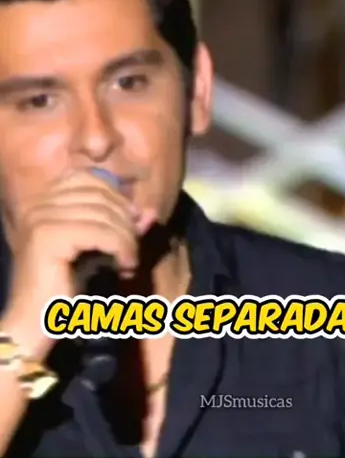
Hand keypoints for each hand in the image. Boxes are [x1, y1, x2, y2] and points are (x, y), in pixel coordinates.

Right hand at [1, 170, 155, 360]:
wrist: (35, 324)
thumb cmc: (66, 288)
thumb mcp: (100, 250)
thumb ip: (123, 228)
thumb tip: (149, 211)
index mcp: (45, 200)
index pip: (90, 179)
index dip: (117, 198)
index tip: (131, 225)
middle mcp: (38, 203)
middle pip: (100, 194)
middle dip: (125, 220)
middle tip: (133, 249)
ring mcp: (40, 218)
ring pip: (103, 213)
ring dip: (126, 237)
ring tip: (129, 260)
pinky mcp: (47, 237)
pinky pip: (99, 232)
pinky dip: (120, 247)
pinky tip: (125, 266)